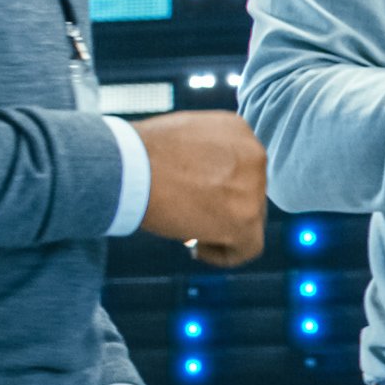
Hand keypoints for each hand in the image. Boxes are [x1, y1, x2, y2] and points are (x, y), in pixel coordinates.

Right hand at [132, 111, 266, 266]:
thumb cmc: (141, 152)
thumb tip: (208, 182)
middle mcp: (254, 155)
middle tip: (188, 215)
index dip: (218, 186)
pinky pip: (248, 248)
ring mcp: (253, 188)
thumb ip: (206, 154)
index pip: (241, 167)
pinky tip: (197, 249)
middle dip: (221, 207)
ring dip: (220, 229)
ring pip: (249, 220)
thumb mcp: (184, 137)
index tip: (192, 194)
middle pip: (248, 193)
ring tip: (185, 229)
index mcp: (239, 130)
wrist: (131, 166)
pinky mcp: (245, 220)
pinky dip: (223, 254)